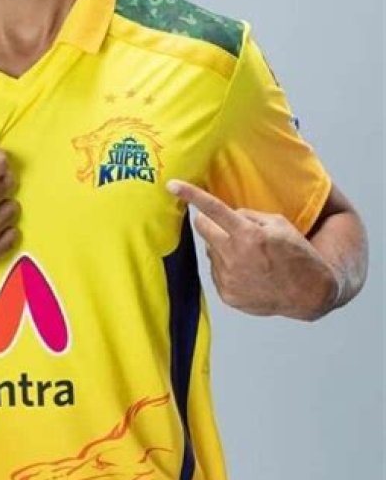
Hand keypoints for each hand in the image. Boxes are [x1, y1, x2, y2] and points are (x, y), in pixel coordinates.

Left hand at [167, 180, 339, 319]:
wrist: (308, 293)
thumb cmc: (297, 255)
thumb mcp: (279, 225)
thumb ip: (248, 216)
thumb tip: (225, 215)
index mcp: (248, 234)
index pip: (213, 208)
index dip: (190, 194)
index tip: (171, 185)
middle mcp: (234, 256)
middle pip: (202, 228)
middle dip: (210, 222)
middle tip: (227, 227)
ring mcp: (228, 278)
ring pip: (210, 250)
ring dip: (223, 248)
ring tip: (249, 257)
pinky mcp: (227, 294)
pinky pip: (216, 272)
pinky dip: (227, 268)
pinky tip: (248, 273)